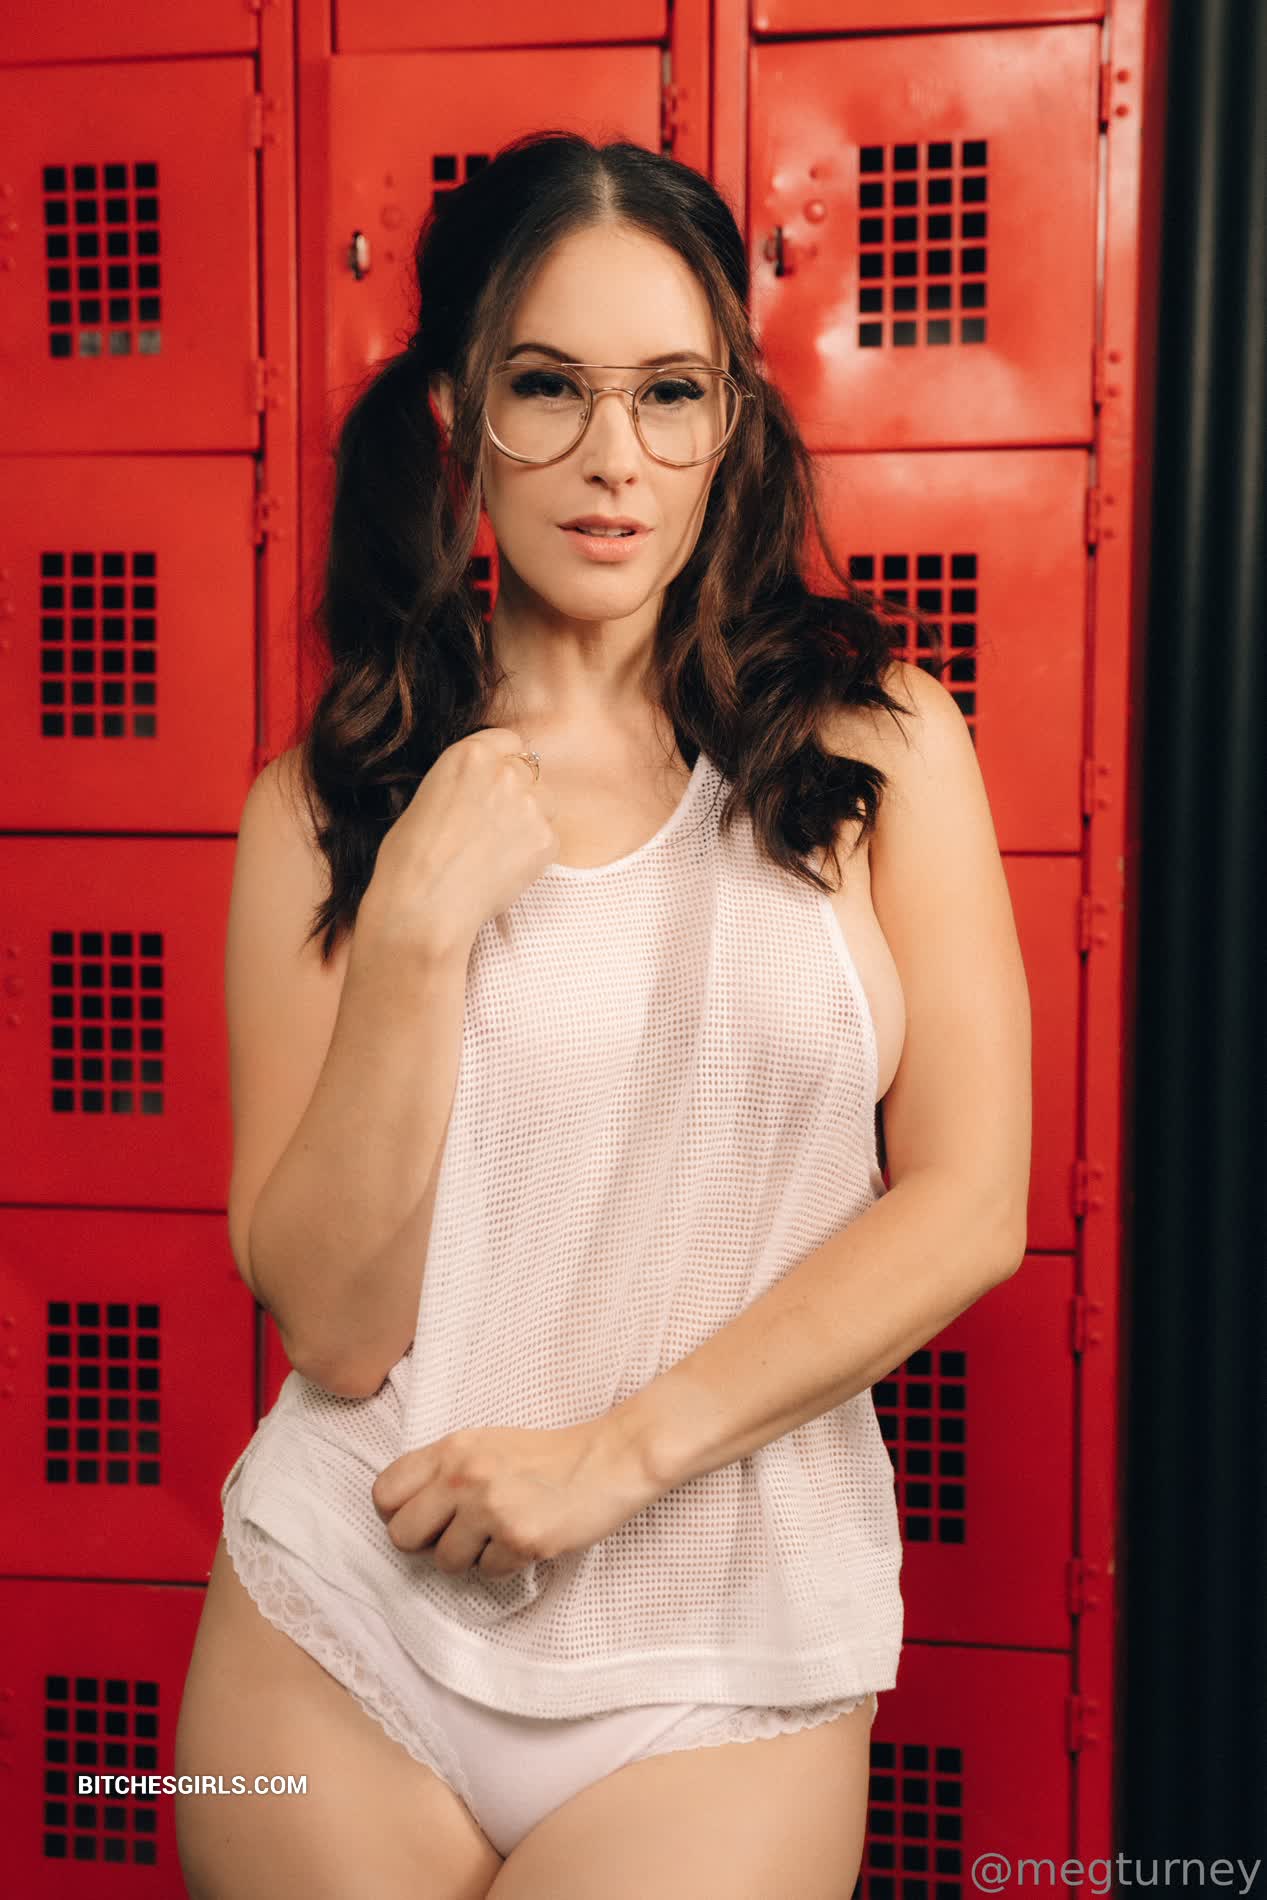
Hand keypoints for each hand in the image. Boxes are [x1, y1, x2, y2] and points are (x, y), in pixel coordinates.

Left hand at [370, 1416, 662, 1580]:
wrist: (607, 1460)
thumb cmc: (545, 1456)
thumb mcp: (485, 1444)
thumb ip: (443, 1471)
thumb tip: (402, 1512)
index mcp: (452, 1449)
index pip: (384, 1492)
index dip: (397, 1513)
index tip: (422, 1517)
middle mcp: (464, 1477)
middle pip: (402, 1535)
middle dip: (426, 1543)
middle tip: (456, 1534)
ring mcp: (491, 1509)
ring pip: (444, 1562)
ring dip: (469, 1557)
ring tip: (497, 1534)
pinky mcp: (519, 1539)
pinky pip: (487, 1573)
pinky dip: (503, 1564)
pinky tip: (524, 1539)